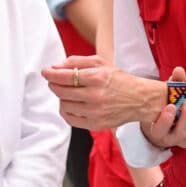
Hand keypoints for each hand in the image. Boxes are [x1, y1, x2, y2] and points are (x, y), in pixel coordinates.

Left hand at [41, 55, 158, 129]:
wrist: (139, 99)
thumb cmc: (119, 79)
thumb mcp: (100, 63)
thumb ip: (77, 61)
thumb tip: (56, 67)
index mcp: (97, 77)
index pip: (65, 76)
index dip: (51, 74)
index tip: (45, 72)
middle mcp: (95, 96)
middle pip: (62, 91)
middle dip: (54, 84)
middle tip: (54, 80)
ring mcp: (95, 112)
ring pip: (64, 105)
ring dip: (61, 97)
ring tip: (67, 92)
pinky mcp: (96, 124)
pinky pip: (70, 119)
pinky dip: (66, 111)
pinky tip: (70, 104)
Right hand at [144, 67, 185, 149]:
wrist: (177, 118)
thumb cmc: (169, 104)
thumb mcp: (167, 95)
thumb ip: (173, 84)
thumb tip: (179, 70)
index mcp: (158, 130)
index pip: (160, 130)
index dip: (166, 120)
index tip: (171, 106)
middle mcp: (172, 140)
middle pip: (181, 133)